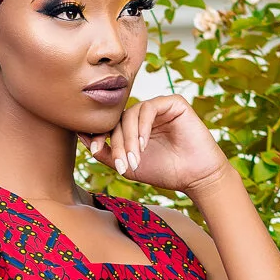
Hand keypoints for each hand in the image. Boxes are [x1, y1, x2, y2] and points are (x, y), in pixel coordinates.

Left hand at [87, 94, 227, 196]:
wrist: (195, 176)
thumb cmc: (164, 172)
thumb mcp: (128, 166)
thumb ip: (107, 153)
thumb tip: (84, 139)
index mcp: (134, 127)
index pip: (111, 125)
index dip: (99, 134)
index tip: (94, 149)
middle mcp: (145, 114)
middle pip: (119, 120)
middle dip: (117, 143)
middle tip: (121, 164)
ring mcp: (159, 107)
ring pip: (131, 114)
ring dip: (129, 138)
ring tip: (134, 159)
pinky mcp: (173, 102)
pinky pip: (149, 108)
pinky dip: (143, 127)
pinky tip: (144, 144)